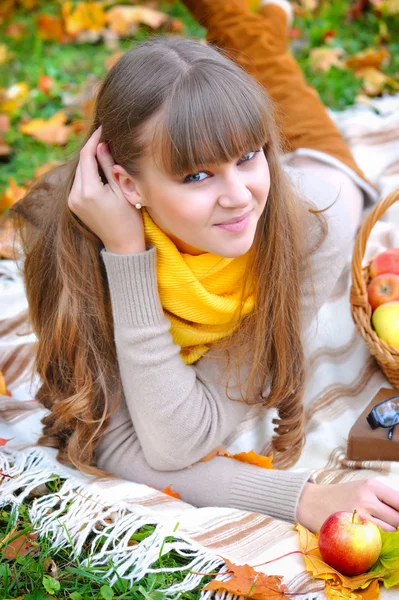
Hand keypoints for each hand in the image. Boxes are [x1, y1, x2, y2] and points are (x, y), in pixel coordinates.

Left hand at [68, 126, 145, 253]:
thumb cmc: (129, 219)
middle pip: (81, 163)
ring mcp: (72, 201)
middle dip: (92, 149)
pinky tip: (99, 169)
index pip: (87, 156)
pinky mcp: (74, 205)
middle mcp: (76, 196)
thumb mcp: (123, 190)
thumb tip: (101, 145)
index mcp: (89, 191)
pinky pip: (79, 183)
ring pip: (79, 172)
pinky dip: (88, 173)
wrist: (123, 246)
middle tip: (105, 136)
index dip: (94, 140)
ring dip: (90, 161)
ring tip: (104, 150)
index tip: (103, 128)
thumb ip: (110, 166)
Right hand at [297, 478, 398, 531]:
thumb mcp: (361, 488)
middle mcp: (367, 498)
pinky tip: (366, 535)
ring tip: (373, 527)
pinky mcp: (352, 529)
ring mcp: (360, 514)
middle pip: (398, 518)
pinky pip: (376, 539)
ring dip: (387, 532)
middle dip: (396, 523)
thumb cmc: (340, 496)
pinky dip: (375, 539)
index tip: (396, 515)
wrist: (311, 501)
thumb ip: (382, 499)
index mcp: (371, 485)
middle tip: (385, 522)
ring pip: (390, 531)